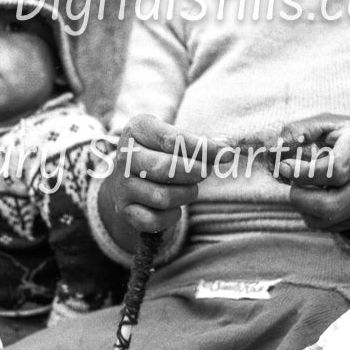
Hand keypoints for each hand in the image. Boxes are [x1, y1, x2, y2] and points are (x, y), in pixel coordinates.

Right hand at [97, 114, 225, 241]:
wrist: (130, 177)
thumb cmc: (162, 153)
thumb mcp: (178, 141)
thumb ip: (204, 145)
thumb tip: (227, 149)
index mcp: (137, 129)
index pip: (171, 139)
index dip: (202, 148)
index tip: (227, 153)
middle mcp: (124, 157)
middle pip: (164, 168)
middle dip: (193, 172)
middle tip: (205, 172)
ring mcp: (122, 186)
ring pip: (162, 197)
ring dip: (186, 194)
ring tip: (190, 188)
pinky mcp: (124, 210)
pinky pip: (153, 220)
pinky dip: (171, 217)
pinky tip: (176, 207)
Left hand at [277, 114, 349, 230]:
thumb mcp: (332, 123)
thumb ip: (300, 130)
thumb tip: (274, 147)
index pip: (336, 170)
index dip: (304, 173)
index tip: (284, 166)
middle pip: (331, 205)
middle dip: (300, 196)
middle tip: (292, 179)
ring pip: (327, 220)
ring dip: (303, 206)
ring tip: (304, 186)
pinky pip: (328, 226)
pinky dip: (312, 214)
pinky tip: (316, 195)